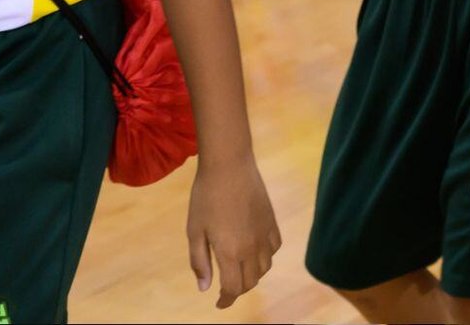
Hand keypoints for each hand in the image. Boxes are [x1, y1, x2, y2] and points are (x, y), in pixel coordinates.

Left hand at [187, 161, 281, 308]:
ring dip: (253, 275)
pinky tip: (256, 250)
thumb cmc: (205, 197)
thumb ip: (200, 261)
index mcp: (230, 252)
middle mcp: (252, 248)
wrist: (229, 165)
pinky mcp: (272, 221)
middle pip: (250, 281)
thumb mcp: (194, 231)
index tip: (219, 303)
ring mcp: (265, 234)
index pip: (233, 288)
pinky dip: (266, 256)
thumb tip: (204, 288)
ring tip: (240, 270)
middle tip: (225, 287)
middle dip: (237, 289)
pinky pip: (275, 248)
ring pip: (265, 267)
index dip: (226, 300)